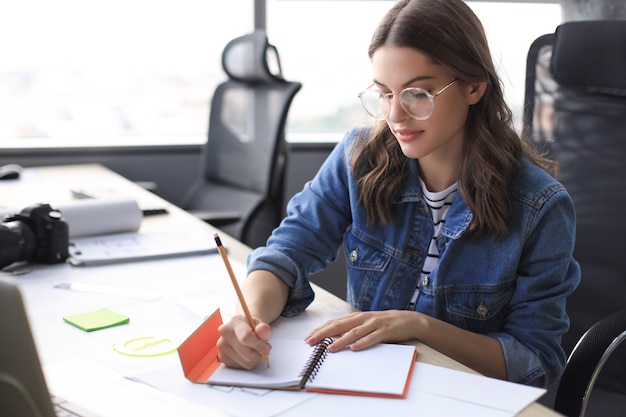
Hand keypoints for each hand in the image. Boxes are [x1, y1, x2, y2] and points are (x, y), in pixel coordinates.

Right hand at [217, 314, 271, 368]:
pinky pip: (242, 367)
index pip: (246, 337)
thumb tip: (263, 329)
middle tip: (262, 348)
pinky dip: (247, 362)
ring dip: (254, 359)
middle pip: (248, 354)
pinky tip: (245, 353)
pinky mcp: (222, 358)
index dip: (259, 345)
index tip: (266, 348)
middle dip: (259, 353)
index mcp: (235, 321)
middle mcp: (225, 333)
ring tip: (253, 349)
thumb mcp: (259, 325)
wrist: (240, 329)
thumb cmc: (250, 327)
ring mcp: (222, 346)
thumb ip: (263, 328)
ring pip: (246, 362)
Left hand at [305, 310, 420, 351]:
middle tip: (311, 342)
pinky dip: (363, 343)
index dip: (321, 329)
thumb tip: (334, 338)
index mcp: (357, 317)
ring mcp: (375, 324)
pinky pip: (372, 338)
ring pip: (354, 332)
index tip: (308, 337)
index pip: (335, 322)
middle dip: (324, 333)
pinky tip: (354, 348)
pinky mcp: (385, 331)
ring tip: (329, 348)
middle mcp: (364, 318)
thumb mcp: (367, 324)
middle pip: (340, 325)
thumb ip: (353, 329)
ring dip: (341, 341)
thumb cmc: (386, 324)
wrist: (409, 320)